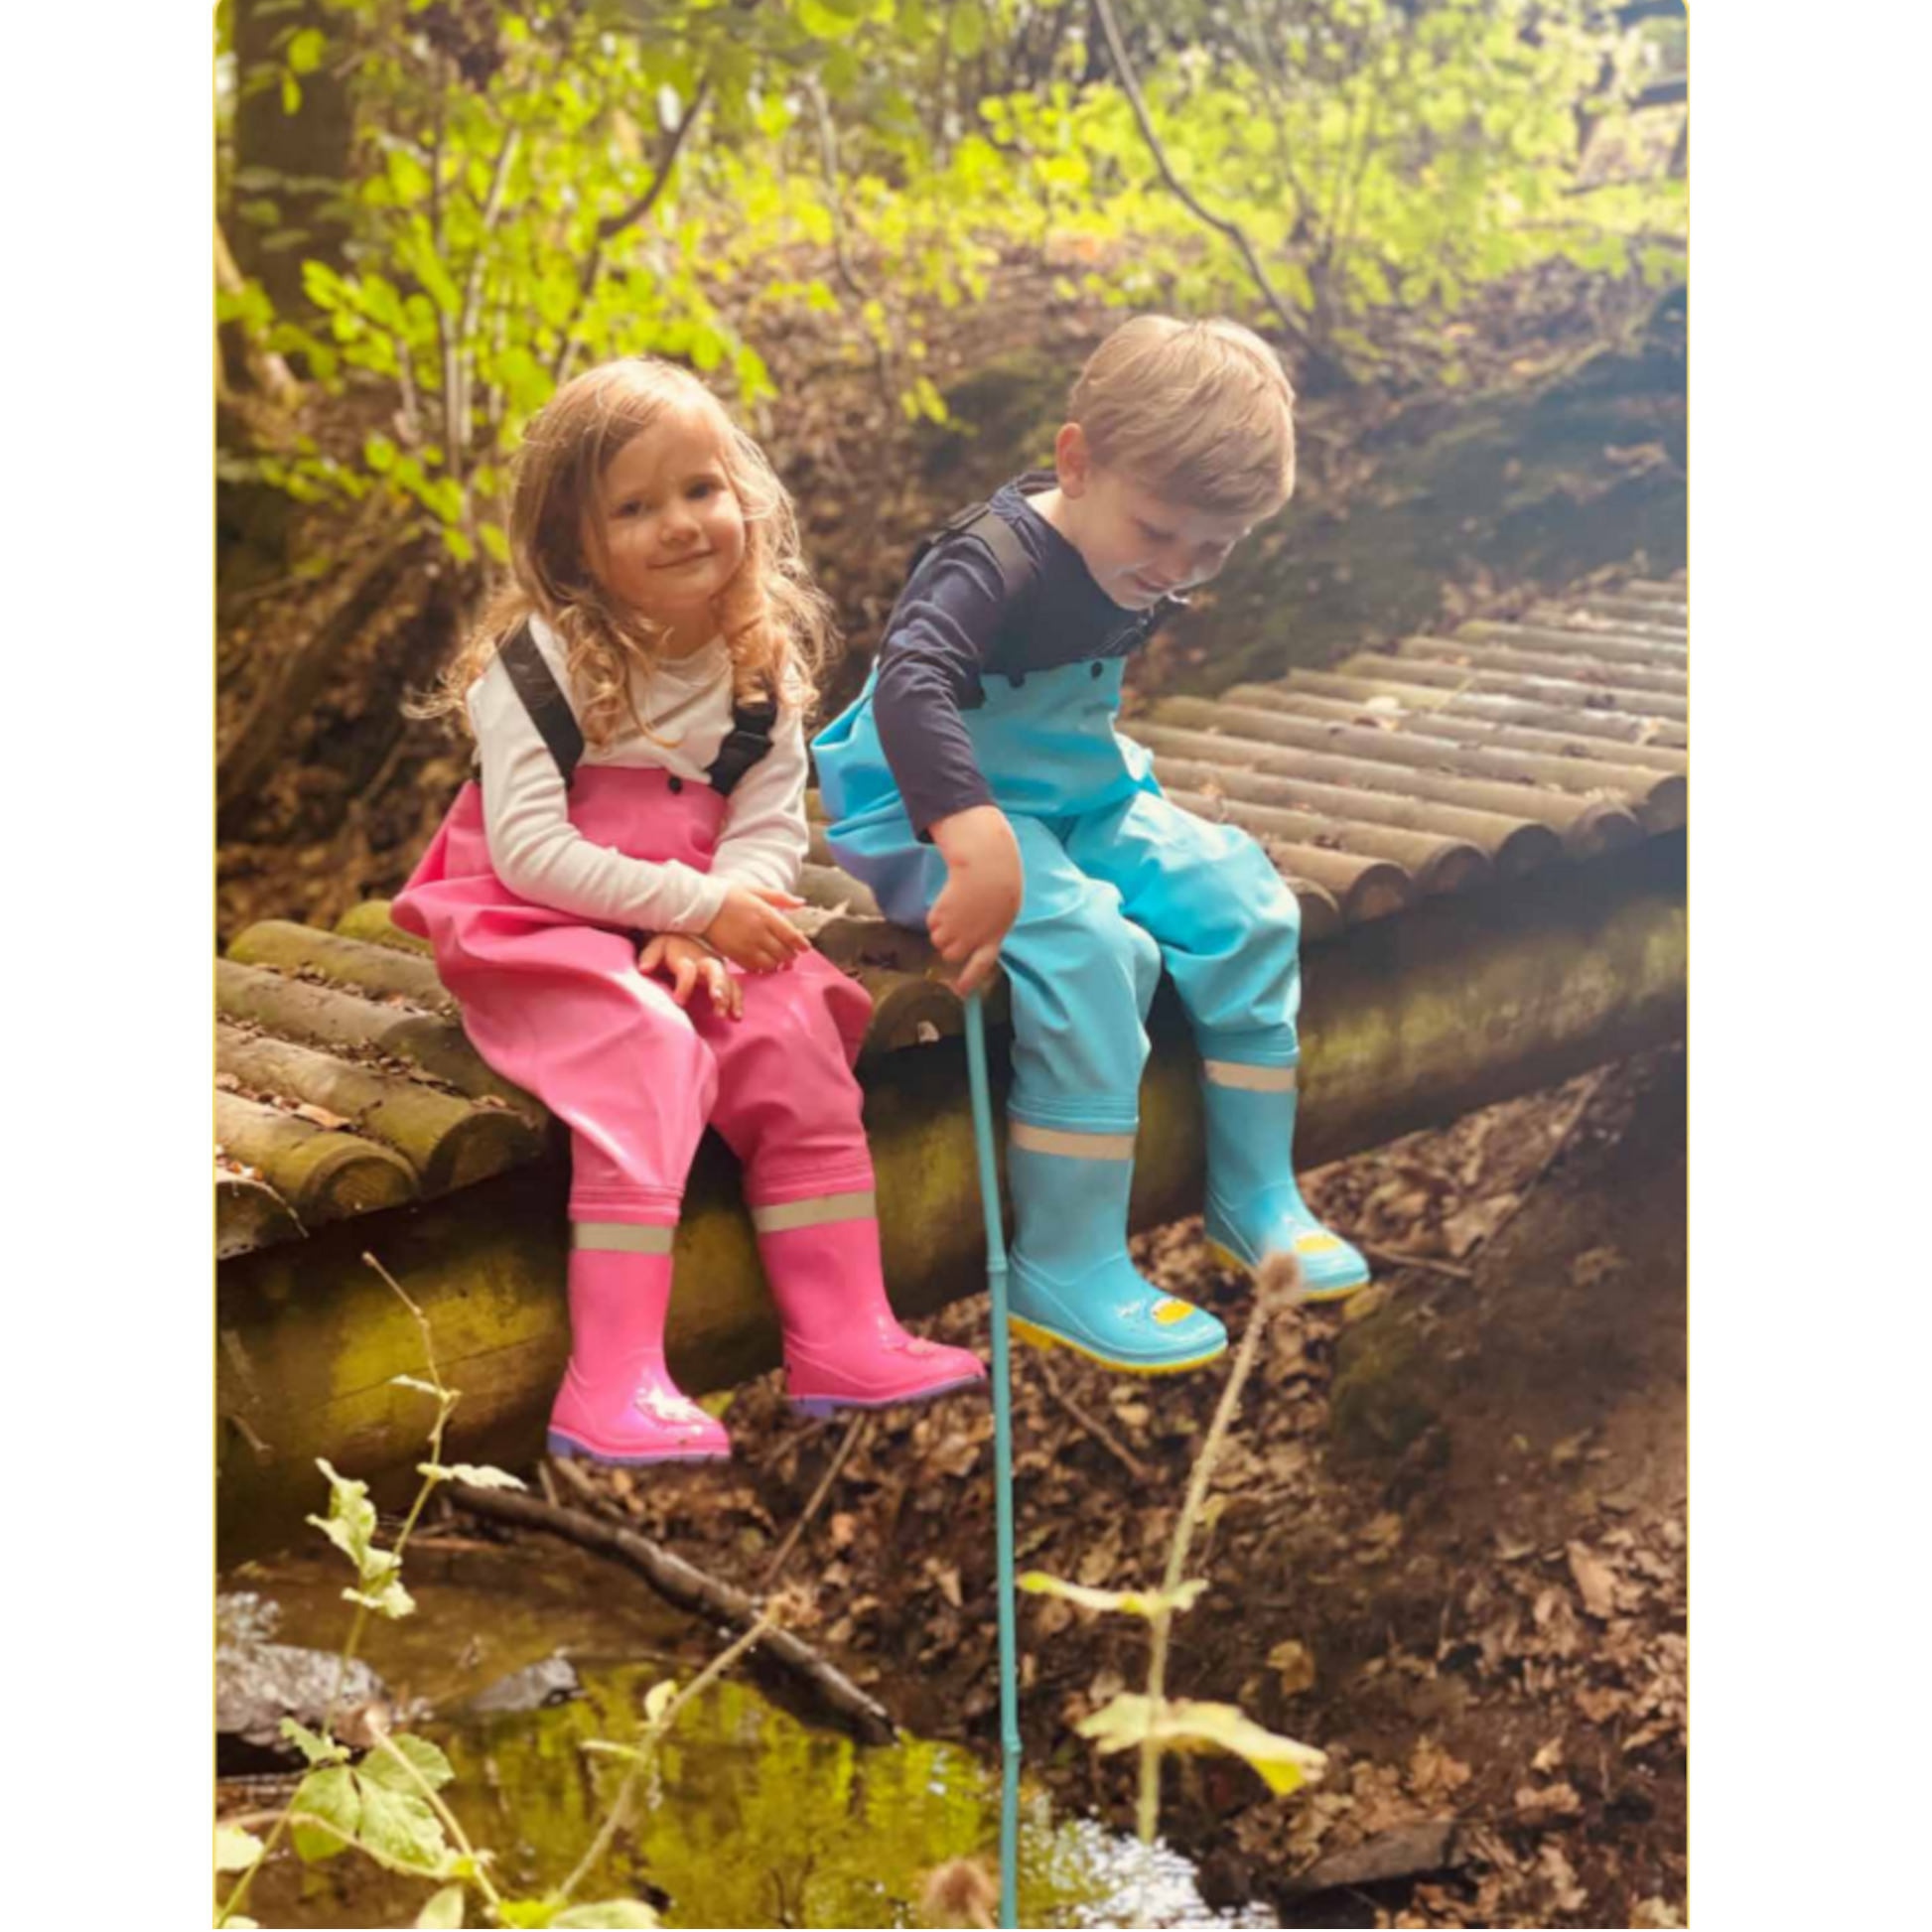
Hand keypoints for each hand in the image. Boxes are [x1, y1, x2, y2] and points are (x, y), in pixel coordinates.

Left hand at [638, 931, 742, 1018]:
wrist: (681, 938)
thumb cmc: (666, 948)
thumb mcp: (655, 947)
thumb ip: (649, 957)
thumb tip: (644, 969)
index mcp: (685, 955)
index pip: (687, 970)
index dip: (684, 985)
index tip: (678, 1001)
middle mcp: (704, 961)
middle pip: (715, 971)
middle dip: (718, 985)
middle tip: (717, 999)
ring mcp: (716, 969)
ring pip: (728, 981)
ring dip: (729, 997)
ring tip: (726, 1014)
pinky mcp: (724, 978)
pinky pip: (735, 988)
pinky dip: (737, 1002)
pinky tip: (737, 1017)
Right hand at [702, 884, 811, 973]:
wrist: (699, 905)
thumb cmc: (728, 894)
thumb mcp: (755, 890)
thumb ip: (780, 898)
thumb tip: (801, 903)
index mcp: (765, 915)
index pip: (791, 935)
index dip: (801, 944)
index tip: (805, 947)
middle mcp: (758, 932)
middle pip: (784, 952)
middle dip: (791, 954)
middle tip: (792, 953)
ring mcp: (746, 946)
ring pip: (771, 963)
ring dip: (778, 963)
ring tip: (779, 959)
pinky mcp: (734, 955)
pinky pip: (755, 968)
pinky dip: (762, 968)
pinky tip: (763, 963)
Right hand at [928, 805, 1022, 996]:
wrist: (986, 865)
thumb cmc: (997, 885)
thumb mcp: (1001, 912)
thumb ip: (988, 933)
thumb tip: (969, 949)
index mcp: (994, 937)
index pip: (980, 966)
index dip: (969, 980)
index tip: (960, 991)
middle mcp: (973, 939)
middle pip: (951, 955)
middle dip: (950, 945)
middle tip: (957, 927)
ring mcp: (956, 929)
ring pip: (938, 940)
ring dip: (942, 928)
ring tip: (955, 908)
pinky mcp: (941, 917)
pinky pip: (931, 924)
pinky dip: (936, 915)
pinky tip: (949, 900)